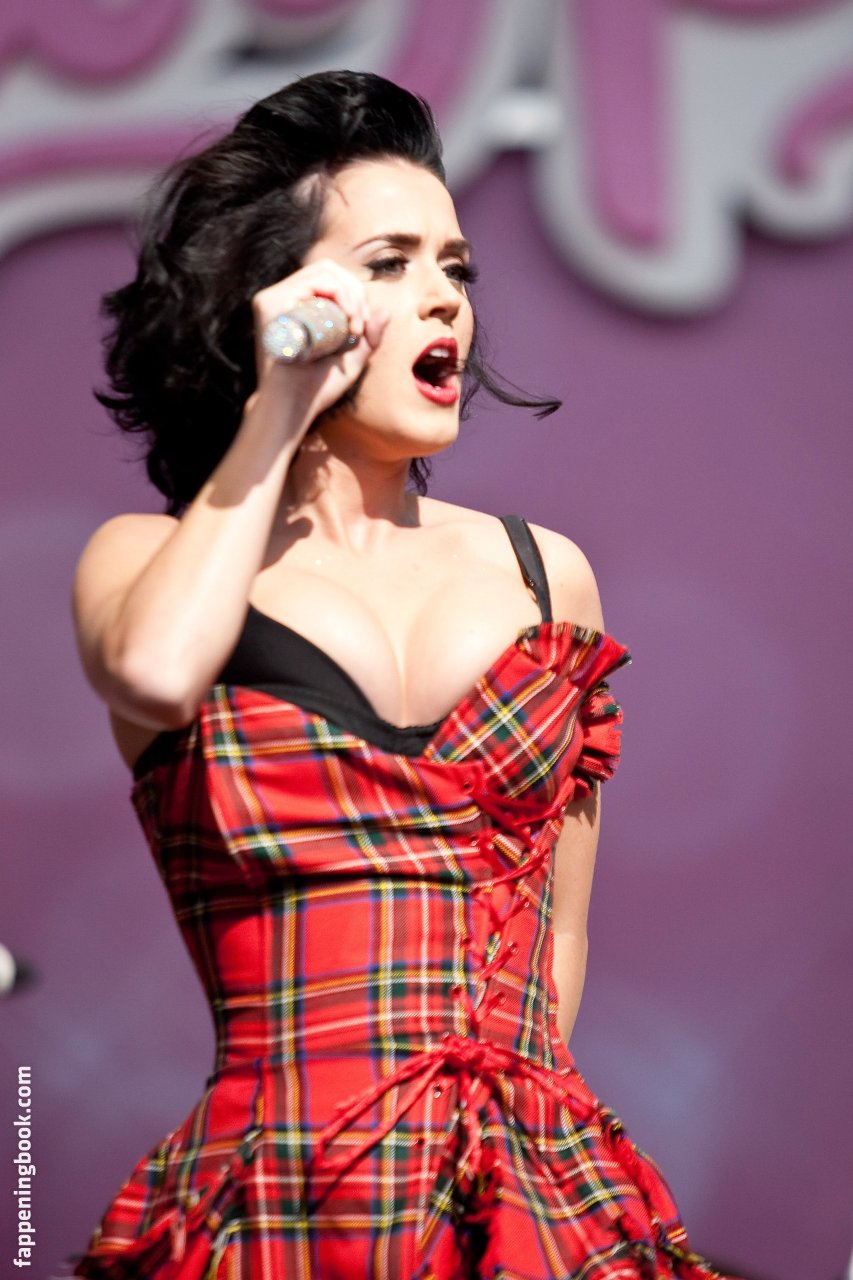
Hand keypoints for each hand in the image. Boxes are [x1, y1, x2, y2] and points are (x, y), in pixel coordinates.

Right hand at [251, 259, 387, 429]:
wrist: (294, 404)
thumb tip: (386, 311)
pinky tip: (347, 319)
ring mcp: (274, 298)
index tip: (363, 328)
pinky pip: (316, 281)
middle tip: (361, 325)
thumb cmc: (318, 388)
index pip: (331, 281)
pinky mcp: (271, 302)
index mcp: (297, 308)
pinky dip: (339, 294)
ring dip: (349, 295)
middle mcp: (284, 299)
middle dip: (355, 292)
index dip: (354, 295)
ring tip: (355, 325)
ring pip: (325, 271)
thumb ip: (368, 337)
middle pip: (329, 270)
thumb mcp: (351, 360)